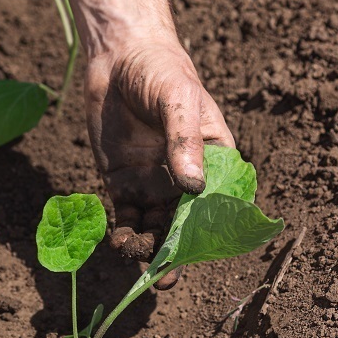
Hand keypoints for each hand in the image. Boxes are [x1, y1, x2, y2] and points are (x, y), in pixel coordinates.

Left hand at [64, 0, 233, 288]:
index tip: (200, 252)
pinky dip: (122, 233)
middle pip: (183, 226)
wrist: (118, 59)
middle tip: (164, 278)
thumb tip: (191, 188)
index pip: (219, 204)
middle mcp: (184, 179)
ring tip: (134, 257)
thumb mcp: (179, 101)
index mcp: (213, 160)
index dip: (212, 232)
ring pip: (153, 228)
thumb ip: (183, 142)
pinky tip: (118, 242)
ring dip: (146, 248)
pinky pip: (125, 217)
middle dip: (175, 253)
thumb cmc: (161, 73)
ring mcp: (151, 183)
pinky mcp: (121, 183)